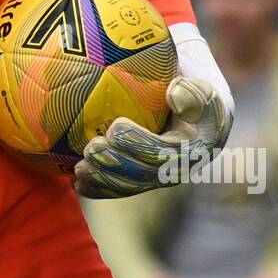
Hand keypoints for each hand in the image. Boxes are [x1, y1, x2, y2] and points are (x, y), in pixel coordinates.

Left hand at [73, 30, 233, 199]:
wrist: (193, 112)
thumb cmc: (192, 94)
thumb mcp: (200, 88)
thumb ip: (192, 92)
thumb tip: (174, 95)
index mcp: (194, 149)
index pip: (163, 151)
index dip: (137, 143)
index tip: (114, 128)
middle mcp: (178, 170)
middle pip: (143, 174)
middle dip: (114, 164)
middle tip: (90, 149)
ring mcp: (159, 178)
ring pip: (129, 186)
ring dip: (102, 179)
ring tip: (79, 168)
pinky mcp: (143, 181)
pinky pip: (120, 189)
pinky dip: (98, 189)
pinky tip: (77, 183)